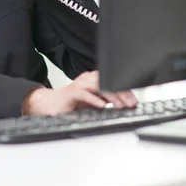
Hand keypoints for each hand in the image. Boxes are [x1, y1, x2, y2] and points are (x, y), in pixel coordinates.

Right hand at [22, 70, 136, 115]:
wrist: (51, 104)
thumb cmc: (72, 104)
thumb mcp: (93, 103)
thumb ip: (106, 102)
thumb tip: (124, 106)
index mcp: (93, 80)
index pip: (112, 82)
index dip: (124, 91)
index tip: (134, 101)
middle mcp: (87, 79)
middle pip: (107, 82)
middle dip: (121, 93)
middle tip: (131, 103)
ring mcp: (79, 85)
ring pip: (98, 86)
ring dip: (110, 96)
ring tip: (120, 105)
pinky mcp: (71, 93)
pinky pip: (83, 93)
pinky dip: (94, 99)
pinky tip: (102, 106)